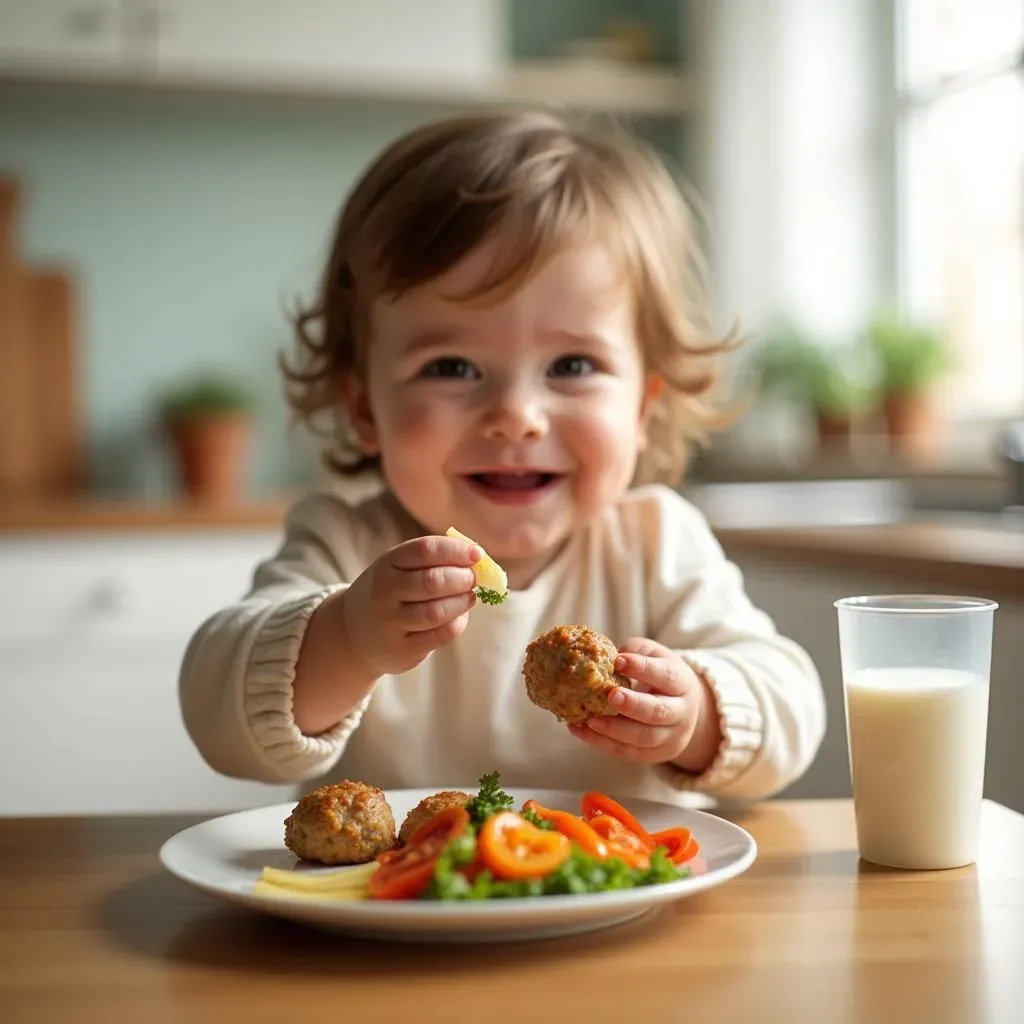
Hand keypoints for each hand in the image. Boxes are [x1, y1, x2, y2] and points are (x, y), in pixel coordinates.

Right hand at [340, 534, 481, 676]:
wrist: (354, 632)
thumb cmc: (390, 592)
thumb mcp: (399, 569)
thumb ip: (432, 560)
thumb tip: (476, 556)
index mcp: (386, 564)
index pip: (425, 550)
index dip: (456, 550)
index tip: (476, 554)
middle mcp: (384, 592)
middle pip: (432, 581)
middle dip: (462, 578)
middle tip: (473, 578)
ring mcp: (390, 623)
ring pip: (436, 612)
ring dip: (461, 602)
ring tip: (469, 596)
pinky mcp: (402, 650)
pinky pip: (439, 636)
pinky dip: (457, 623)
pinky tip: (459, 616)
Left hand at [567, 638, 717, 768]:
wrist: (683, 709)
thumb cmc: (660, 675)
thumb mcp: (654, 656)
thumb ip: (634, 653)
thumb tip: (605, 655)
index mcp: (682, 683)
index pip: (666, 676)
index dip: (643, 668)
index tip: (618, 661)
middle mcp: (681, 712)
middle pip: (659, 712)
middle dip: (633, 705)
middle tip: (610, 696)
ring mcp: (670, 737)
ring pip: (643, 737)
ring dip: (614, 729)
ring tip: (589, 719)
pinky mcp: (653, 755)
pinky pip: (627, 752)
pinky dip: (602, 742)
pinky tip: (580, 729)